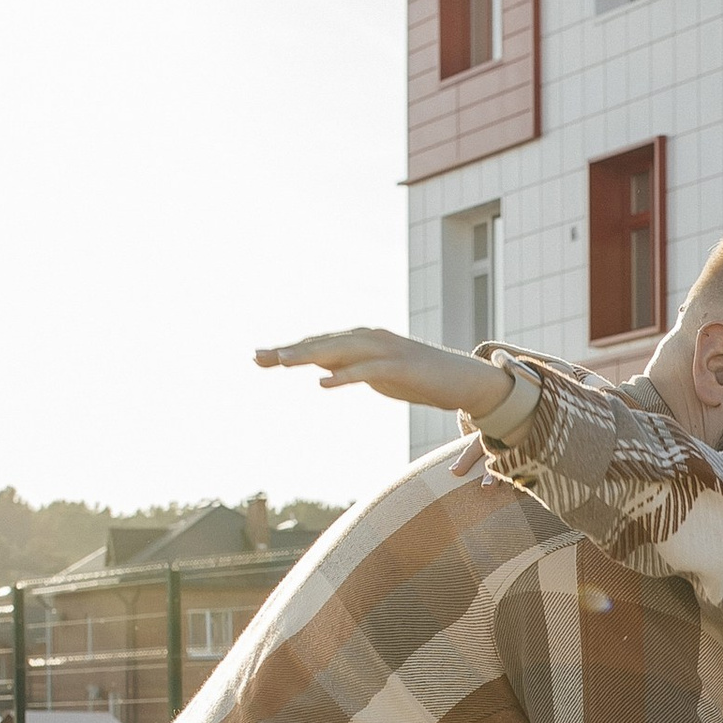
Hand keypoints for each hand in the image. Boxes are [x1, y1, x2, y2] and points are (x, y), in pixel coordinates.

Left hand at [257, 328, 512, 421]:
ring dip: (310, 355)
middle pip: (322, 343)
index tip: (258, 358)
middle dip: (289, 350)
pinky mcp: (403, 366)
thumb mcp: (378, 375)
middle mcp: (371, 338)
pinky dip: (346, 375)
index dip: (288, 350)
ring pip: (341, 351)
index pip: (318, 344)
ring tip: (281, 362)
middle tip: (257, 358)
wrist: (465, 381)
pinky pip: (369, 370)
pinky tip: (324, 384)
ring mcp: (387, 350)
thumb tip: (324, 371)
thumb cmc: (420, 379)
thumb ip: (351, 369)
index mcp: (362, 341)